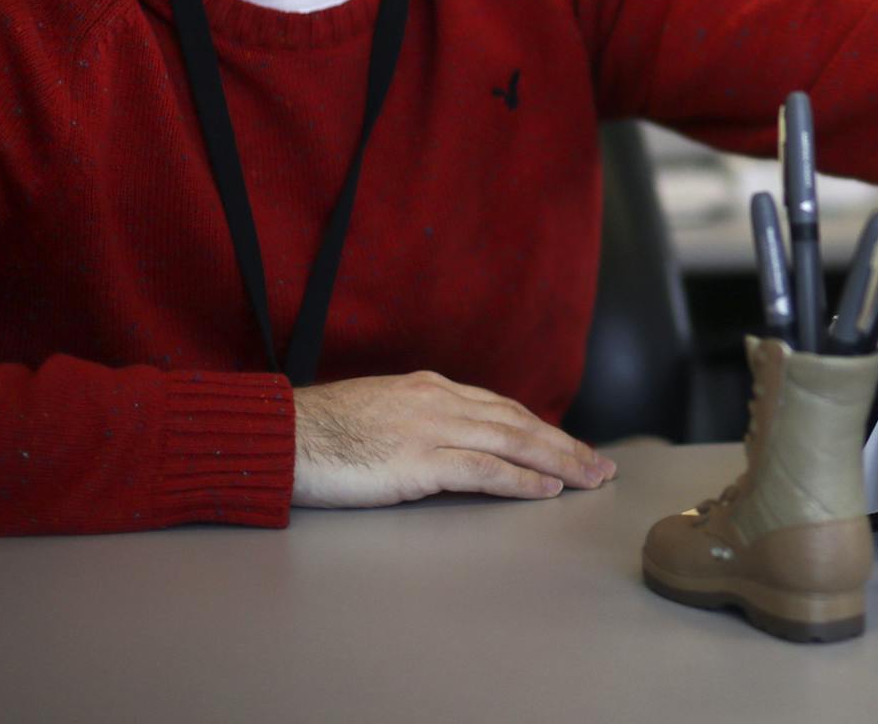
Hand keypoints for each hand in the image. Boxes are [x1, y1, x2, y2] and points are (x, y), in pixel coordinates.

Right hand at [292, 371, 616, 508]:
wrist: (277, 435)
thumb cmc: (317, 431)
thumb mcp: (377, 412)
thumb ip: (416, 420)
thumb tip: (443, 442)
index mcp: (428, 387)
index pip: (500, 406)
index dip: (540, 427)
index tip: (568, 444)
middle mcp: (438, 400)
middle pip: (518, 421)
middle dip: (564, 444)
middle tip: (599, 466)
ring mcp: (429, 429)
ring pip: (511, 442)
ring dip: (557, 462)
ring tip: (588, 479)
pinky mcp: (417, 461)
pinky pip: (482, 469)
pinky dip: (519, 479)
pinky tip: (545, 490)